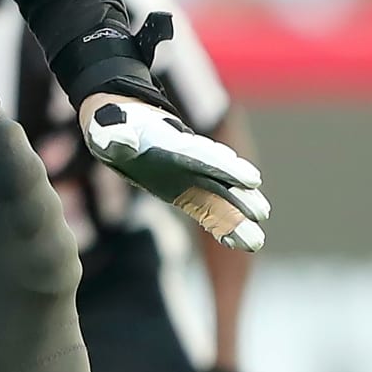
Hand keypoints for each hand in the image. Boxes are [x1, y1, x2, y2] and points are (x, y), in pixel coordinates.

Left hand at [79, 93, 269, 250]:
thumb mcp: (109, 130)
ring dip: (237, 218)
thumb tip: (123, 140)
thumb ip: (117, 136)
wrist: (123, 129)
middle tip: (261, 212)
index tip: (251, 178)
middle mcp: (190, 162)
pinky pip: (209, 212)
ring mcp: (192, 179)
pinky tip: (237, 243)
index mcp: (173, 145)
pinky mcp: (188, 194)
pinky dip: (222, 226)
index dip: (227, 167)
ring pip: (221, 199)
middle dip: (240, 197)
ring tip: (255, 241)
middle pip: (222, 180)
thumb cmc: (115, 128)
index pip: (205, 156)